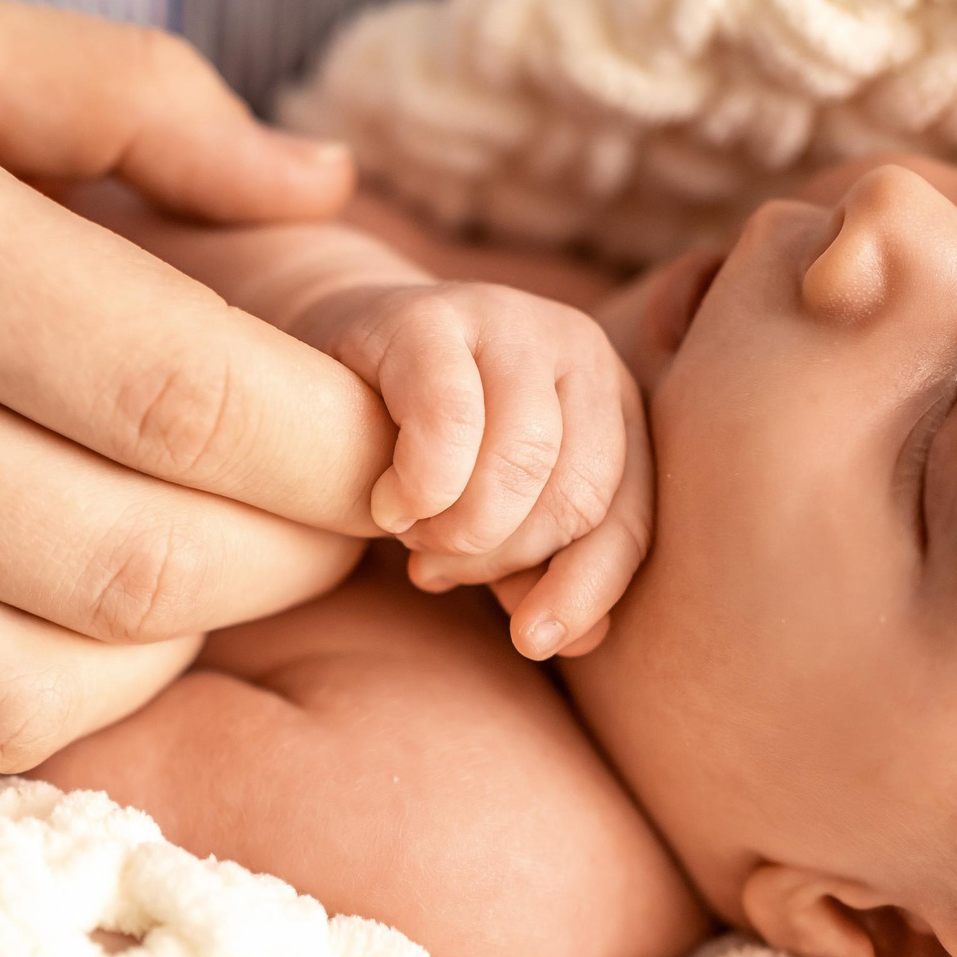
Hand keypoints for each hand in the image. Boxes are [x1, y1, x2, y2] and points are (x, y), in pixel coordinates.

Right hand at [301, 279, 651, 657]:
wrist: (332, 359)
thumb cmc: (420, 447)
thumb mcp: (491, 511)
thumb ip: (535, 567)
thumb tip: (582, 639)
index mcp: (613, 404)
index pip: (625, 517)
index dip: (585, 589)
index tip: (530, 640)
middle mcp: (580, 351)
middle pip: (576, 495)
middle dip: (504, 557)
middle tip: (437, 569)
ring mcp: (510, 321)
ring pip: (524, 461)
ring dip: (460, 528)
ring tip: (411, 536)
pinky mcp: (432, 315)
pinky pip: (449, 420)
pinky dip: (422, 486)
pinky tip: (390, 504)